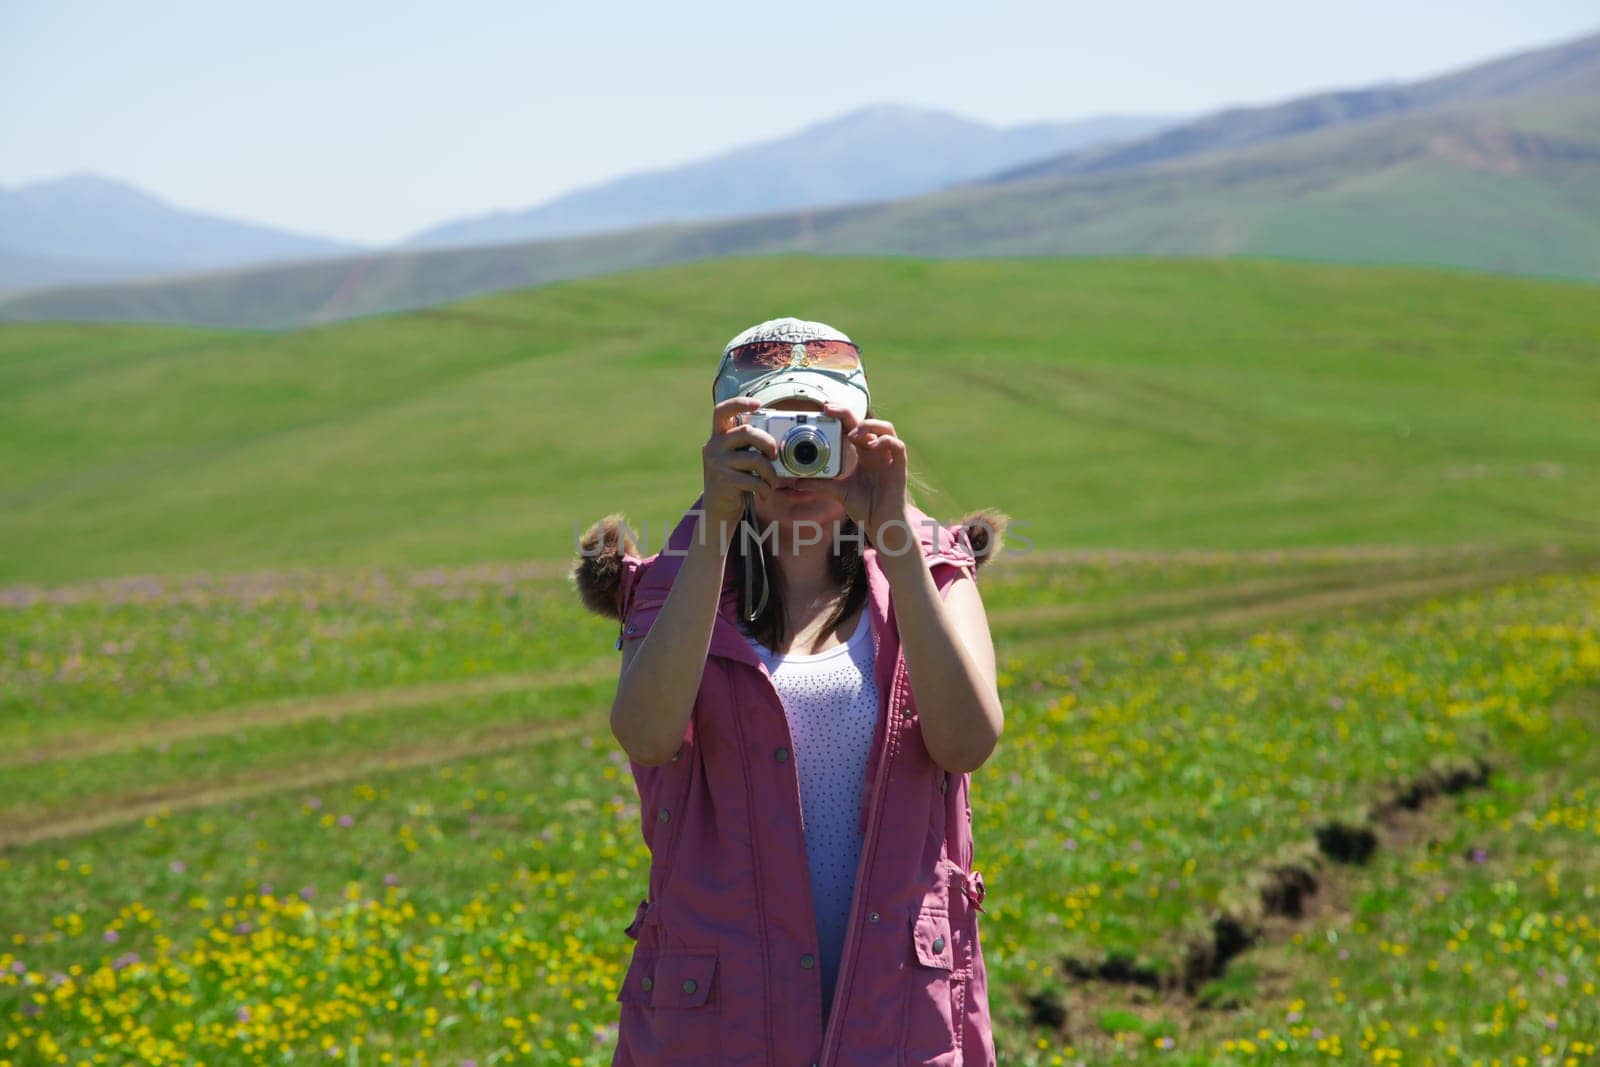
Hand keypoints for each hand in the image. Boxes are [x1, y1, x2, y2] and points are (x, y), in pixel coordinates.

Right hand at [702, 397, 779, 530]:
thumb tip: (781, 442)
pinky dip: (765, 487)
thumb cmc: (734, 482)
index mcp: (718, 437)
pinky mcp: (723, 481)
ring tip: (773, 481)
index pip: (722, 411)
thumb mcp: (738, 459)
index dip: (739, 403)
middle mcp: (714, 446)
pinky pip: (753, 480)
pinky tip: (764, 492)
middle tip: (775, 455)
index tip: (758, 403)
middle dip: (768, 442)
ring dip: (770, 472)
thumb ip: (750, 447)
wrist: (718, 511)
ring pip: (754, 458)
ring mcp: (717, 464)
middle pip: (746, 431)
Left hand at [805, 401, 910, 546]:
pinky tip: (873, 446)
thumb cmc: (865, 507)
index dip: (840, 415)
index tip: (824, 409)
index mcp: (863, 453)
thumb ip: (819, 484)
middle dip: (847, 412)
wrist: (882, 525)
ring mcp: (888, 457)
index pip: (852, 427)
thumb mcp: (837, 492)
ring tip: (853, 434)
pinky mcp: (899, 467)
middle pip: (866, 422)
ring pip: (886, 427)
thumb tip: (795, 481)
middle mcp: (876, 451)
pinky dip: (886, 441)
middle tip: (829, 409)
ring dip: (869, 425)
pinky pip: (897, 445)